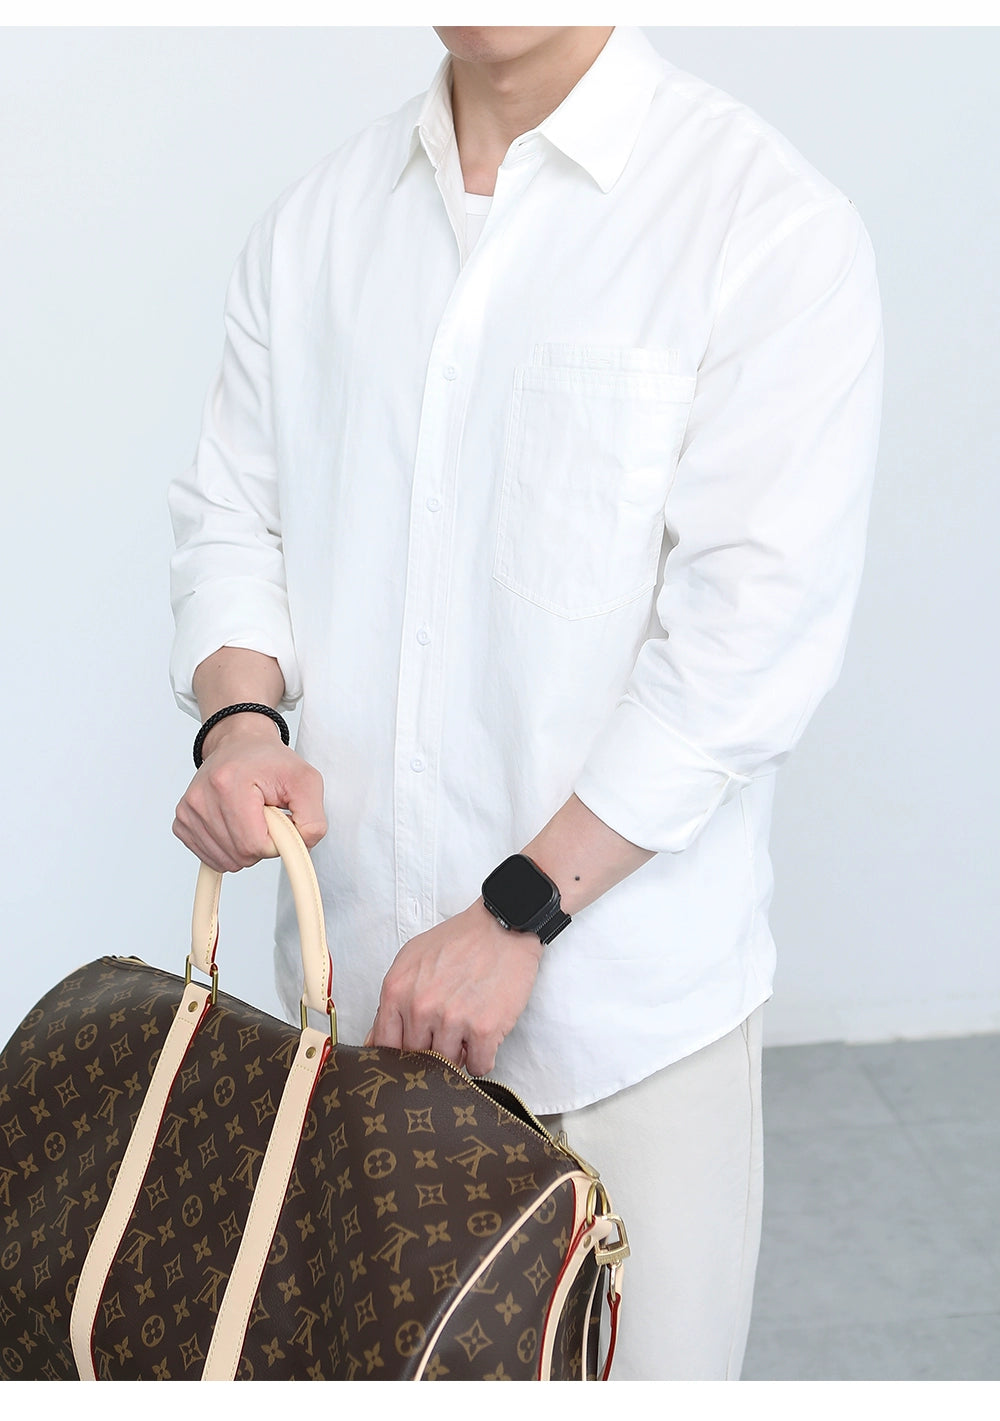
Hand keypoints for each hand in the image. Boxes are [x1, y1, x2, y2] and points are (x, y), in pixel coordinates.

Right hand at [173, 714, 326, 871]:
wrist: (240, 744)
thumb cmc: (271, 762)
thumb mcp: (306, 781)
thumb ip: (313, 820)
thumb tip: (301, 849)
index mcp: (228, 784)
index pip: (255, 844)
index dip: (275, 840)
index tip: (278, 819)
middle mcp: (201, 798)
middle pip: (240, 855)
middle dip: (261, 843)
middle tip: (264, 815)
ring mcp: (188, 811)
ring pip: (225, 861)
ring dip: (245, 847)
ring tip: (249, 817)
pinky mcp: (182, 822)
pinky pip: (211, 858)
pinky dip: (229, 849)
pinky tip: (234, 824)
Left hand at [365, 901, 543, 1075]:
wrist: (503, 927)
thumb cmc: (459, 941)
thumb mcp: (411, 960)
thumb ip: (391, 1002)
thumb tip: (375, 1042)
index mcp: (397, 990)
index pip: (385, 1045)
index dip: (401, 1051)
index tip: (415, 1046)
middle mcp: (420, 1007)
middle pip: (417, 1058)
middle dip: (433, 1050)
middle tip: (448, 1030)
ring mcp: (452, 1020)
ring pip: (447, 1066)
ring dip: (459, 1054)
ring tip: (468, 1028)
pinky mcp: (484, 1029)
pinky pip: (479, 1066)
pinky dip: (482, 1058)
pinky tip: (484, 1038)